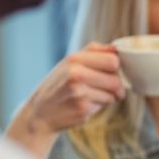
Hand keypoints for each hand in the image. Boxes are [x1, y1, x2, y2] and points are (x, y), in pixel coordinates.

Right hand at [5, 43, 123, 158]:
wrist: (41, 111)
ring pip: (114, 93)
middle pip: (116, 80)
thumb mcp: (70, 62)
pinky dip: (101, 104)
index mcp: (74, 59)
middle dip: (117, 86)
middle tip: (110, 88)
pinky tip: (87, 103)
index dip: (117, 68)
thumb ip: (94, 52)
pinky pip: (106, 104)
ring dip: (110, 96)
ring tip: (95, 95)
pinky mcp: (82, 108)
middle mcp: (76, 74)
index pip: (113, 60)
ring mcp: (79, 92)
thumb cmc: (60, 84)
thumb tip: (116, 48)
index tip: (112, 72)